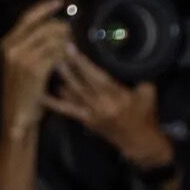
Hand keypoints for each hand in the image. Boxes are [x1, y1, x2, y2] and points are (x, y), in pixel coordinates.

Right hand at [0, 0, 73, 137]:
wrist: (18, 114)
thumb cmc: (25, 88)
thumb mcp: (22, 61)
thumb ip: (33, 42)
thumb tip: (56, 24)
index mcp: (7, 42)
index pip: (29, 16)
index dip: (45, 7)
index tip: (61, 2)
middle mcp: (12, 47)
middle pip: (45, 26)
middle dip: (62, 29)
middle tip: (70, 37)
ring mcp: (22, 58)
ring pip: (54, 39)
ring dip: (66, 44)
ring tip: (67, 53)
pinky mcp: (34, 69)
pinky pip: (58, 54)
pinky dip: (65, 57)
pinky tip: (65, 63)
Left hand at [42, 49, 172, 168]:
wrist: (139, 142)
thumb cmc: (146, 115)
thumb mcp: (149, 92)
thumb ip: (138, 77)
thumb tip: (128, 60)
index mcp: (119, 96)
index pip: (97, 76)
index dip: (82, 62)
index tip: (71, 48)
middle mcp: (102, 104)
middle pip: (81, 83)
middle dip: (68, 67)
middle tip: (57, 51)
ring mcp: (92, 113)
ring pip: (73, 93)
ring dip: (62, 79)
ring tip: (52, 64)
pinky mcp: (85, 121)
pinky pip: (67, 110)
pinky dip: (54, 103)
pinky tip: (41, 95)